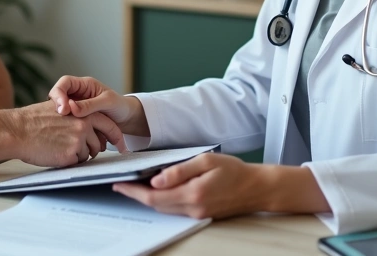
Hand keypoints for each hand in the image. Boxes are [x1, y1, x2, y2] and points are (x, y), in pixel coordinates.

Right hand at [12, 101, 126, 165]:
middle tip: (88, 151)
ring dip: (79, 154)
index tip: (123, 146)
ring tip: (60, 147)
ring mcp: (78, 140)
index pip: (108, 125)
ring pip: (88, 154)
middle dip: (95, 148)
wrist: (18, 131)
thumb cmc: (33, 121)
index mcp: (82, 112)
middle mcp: (84, 125)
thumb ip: (77, 116)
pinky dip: (69, 160)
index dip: (116, 137)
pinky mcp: (70, 154)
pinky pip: (77, 162)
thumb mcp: (60, 110)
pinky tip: (55, 153)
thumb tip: (90, 129)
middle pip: (100, 143)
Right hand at [49, 75, 147, 136]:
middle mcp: (77, 95)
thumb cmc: (120, 106)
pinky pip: (66, 122)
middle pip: (58, 97)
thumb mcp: (107, 103)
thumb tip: (71, 108)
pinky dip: (66, 128)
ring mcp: (75, 108)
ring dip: (60, 118)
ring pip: (60, 110)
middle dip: (56, 107)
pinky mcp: (76, 120)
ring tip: (65, 128)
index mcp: (83, 85)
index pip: (64, 83)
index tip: (63, 108)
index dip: (59, 93)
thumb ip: (90, 105)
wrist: (126, 119)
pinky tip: (69, 134)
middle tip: (61, 117)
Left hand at [112, 153, 269, 218]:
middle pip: (156, 204)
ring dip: (148, 199)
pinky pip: (175, 209)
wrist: (257, 188)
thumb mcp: (206, 161)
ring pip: (164, 208)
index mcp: (192, 193)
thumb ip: (180, 170)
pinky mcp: (201, 214)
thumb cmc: (234, 170)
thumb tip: (156, 180)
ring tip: (135, 186)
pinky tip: (158, 191)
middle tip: (122, 184)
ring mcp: (197, 214)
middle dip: (137, 195)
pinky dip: (162, 201)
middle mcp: (193, 208)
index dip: (134, 191)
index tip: (119, 184)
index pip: (154, 196)